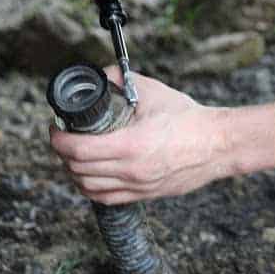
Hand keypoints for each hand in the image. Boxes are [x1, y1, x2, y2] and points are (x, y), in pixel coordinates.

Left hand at [49, 67, 235, 204]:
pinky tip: (89, 175)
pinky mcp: (144, 194)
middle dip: (63, 152)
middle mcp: (131, 171)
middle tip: (63, 137)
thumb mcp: (153, 92)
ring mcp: (137, 186)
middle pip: (78, 170)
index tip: (56, 128)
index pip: (78, 150)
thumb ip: (122, 80)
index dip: (59, 139)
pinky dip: (90, 187)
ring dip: (73, 172)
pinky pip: (107, 198)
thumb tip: (101, 75)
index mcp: (131, 145)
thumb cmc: (188, 119)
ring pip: (88, 187)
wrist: (218, 145)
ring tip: (73, 155)